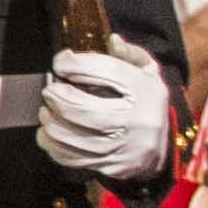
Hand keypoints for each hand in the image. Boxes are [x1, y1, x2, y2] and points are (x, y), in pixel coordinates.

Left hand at [32, 41, 170, 179]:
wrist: (161, 150)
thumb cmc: (146, 103)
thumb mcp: (148, 74)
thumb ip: (131, 55)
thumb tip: (113, 40)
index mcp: (144, 90)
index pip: (106, 71)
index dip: (75, 64)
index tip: (61, 62)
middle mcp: (136, 120)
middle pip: (82, 109)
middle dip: (56, 97)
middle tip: (49, 91)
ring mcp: (123, 147)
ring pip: (72, 136)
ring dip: (50, 122)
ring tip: (46, 112)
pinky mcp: (110, 166)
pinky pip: (71, 158)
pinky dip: (52, 145)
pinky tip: (49, 134)